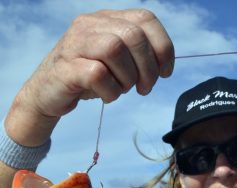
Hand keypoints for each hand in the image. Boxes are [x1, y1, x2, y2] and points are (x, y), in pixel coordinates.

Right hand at [6, 8, 174, 144]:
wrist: (48, 93)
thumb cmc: (87, 77)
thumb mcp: (116, 61)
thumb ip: (137, 54)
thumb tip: (163, 65)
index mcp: (108, 19)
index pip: (146, 18)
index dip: (163, 47)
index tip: (165, 73)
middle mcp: (91, 24)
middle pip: (133, 35)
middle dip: (148, 68)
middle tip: (144, 88)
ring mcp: (76, 43)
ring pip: (115, 49)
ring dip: (128, 78)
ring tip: (123, 89)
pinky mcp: (66, 67)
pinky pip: (97, 74)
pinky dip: (111, 91)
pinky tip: (108, 96)